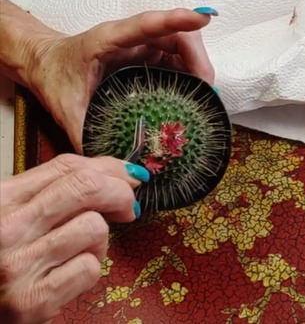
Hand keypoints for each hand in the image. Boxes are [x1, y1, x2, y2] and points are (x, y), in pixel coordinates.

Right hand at [0, 154, 148, 323]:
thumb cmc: (1, 258)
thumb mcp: (15, 215)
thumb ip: (54, 191)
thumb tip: (120, 174)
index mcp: (2, 199)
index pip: (68, 167)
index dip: (109, 168)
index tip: (128, 177)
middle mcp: (7, 228)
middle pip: (87, 188)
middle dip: (120, 193)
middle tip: (128, 207)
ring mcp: (18, 265)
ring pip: (95, 228)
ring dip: (100, 239)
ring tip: (81, 250)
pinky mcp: (33, 299)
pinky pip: (89, 268)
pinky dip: (89, 269)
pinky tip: (69, 274)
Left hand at [25, 8, 216, 152]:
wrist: (44, 63)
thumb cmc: (53, 75)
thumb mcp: (65, 107)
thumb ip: (84, 133)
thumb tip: (107, 163)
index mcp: (109, 39)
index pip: (148, 24)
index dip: (177, 20)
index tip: (202, 19)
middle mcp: (132, 38)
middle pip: (179, 36)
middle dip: (199, 59)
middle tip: (206, 90)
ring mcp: (144, 46)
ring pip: (184, 48)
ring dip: (200, 69)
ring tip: (203, 98)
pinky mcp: (150, 57)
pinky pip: (179, 61)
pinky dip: (191, 77)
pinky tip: (192, 98)